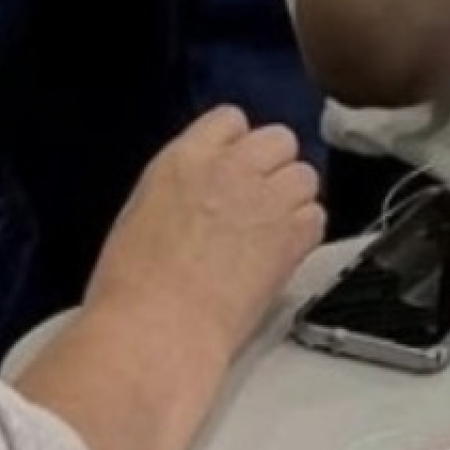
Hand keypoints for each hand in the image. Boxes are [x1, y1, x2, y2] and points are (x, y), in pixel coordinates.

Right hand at [85, 106, 323, 357]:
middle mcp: (231, 169)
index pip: (230, 119)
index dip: (236, 145)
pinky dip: (304, 233)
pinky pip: (317, 217)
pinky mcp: (292, 236)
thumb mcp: (141, 212)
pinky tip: (283, 254)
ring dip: (293, 198)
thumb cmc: (132, 286)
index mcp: (184, 159)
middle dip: (273, 165)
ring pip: (305, 175)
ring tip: (272, 230)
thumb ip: (181, 186)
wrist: (158, 329)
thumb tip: (199, 191)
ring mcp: (266, 200)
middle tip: (259, 200)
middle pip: (279, 139)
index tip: (235, 168)